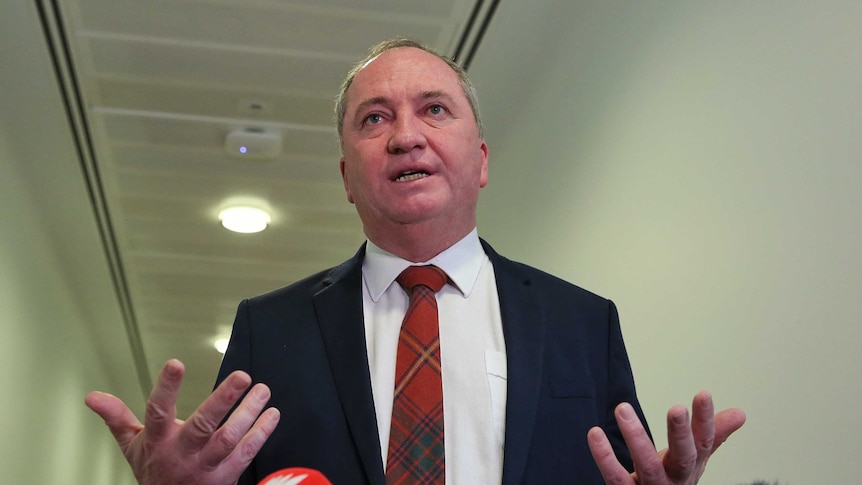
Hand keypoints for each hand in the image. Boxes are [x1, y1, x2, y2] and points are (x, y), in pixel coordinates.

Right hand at [85, 359, 279, 484]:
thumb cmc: (154, 471)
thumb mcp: (132, 445)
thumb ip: (116, 417)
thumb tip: (91, 396)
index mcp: (158, 441)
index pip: (158, 411)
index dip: (167, 387)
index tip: (176, 363)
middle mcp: (182, 453)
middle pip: (203, 425)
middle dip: (223, 400)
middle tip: (242, 376)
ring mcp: (205, 466)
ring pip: (229, 438)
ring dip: (249, 413)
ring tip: (262, 389)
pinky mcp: (225, 476)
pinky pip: (245, 453)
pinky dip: (261, 433)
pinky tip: (272, 414)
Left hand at [587, 391, 745, 484]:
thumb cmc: (672, 481)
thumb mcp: (693, 459)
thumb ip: (711, 436)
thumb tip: (739, 413)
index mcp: (690, 466)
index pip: (703, 442)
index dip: (705, 420)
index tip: (703, 394)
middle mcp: (674, 479)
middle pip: (682, 458)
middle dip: (680, 434)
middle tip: (676, 409)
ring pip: (646, 466)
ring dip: (635, 437)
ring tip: (623, 409)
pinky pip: (616, 478)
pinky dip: (604, 457)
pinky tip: (595, 434)